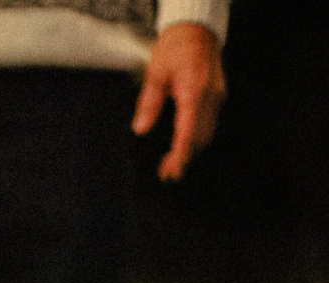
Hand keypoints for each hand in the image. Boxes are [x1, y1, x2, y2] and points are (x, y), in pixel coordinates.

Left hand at [135, 22, 222, 182]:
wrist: (197, 31)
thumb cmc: (174, 50)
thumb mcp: (155, 73)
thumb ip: (149, 102)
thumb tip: (140, 129)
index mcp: (194, 91)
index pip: (188, 130)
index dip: (181, 154)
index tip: (172, 170)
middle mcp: (211, 96)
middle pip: (200, 136)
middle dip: (185, 158)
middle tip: (166, 175)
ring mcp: (218, 96)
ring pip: (208, 132)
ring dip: (192, 151)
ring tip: (172, 166)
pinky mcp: (218, 96)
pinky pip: (210, 123)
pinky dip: (197, 138)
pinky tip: (183, 146)